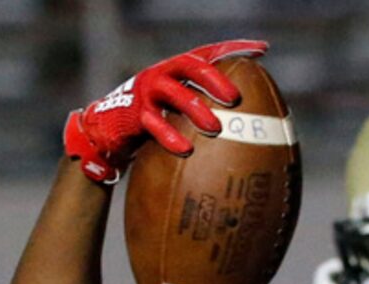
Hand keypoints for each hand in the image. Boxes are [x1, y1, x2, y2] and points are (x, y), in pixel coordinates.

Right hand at [62, 40, 264, 184]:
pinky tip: (186, 151)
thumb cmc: (151, 123)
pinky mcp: (134, 113)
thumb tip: (245, 131)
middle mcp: (164, 73)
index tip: (261, 51)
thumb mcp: (177, 111)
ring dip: (196, 108)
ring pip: (174, 92)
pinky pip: (154, 124)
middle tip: (235, 98)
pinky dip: (170, 136)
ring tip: (215, 128)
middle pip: (192, 65)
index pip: (209, 53)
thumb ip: (202, 111)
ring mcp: (148, 91)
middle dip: (215, 78)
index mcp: (178, 70)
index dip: (234, 48)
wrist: (107, 130)